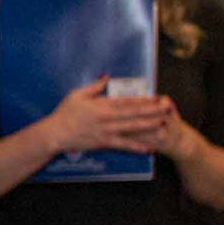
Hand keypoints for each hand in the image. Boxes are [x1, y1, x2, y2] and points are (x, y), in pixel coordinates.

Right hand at [40, 78, 175, 156]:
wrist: (54, 133)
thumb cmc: (64, 113)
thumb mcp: (76, 94)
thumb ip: (94, 86)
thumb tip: (107, 76)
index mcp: (101, 104)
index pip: (127, 100)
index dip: (143, 99)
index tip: (157, 97)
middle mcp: (107, 117)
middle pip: (134, 113)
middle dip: (152, 110)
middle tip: (168, 108)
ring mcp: (106, 130)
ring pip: (132, 127)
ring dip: (149, 126)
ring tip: (164, 124)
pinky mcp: (103, 142)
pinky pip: (122, 145)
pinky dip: (135, 146)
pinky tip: (148, 147)